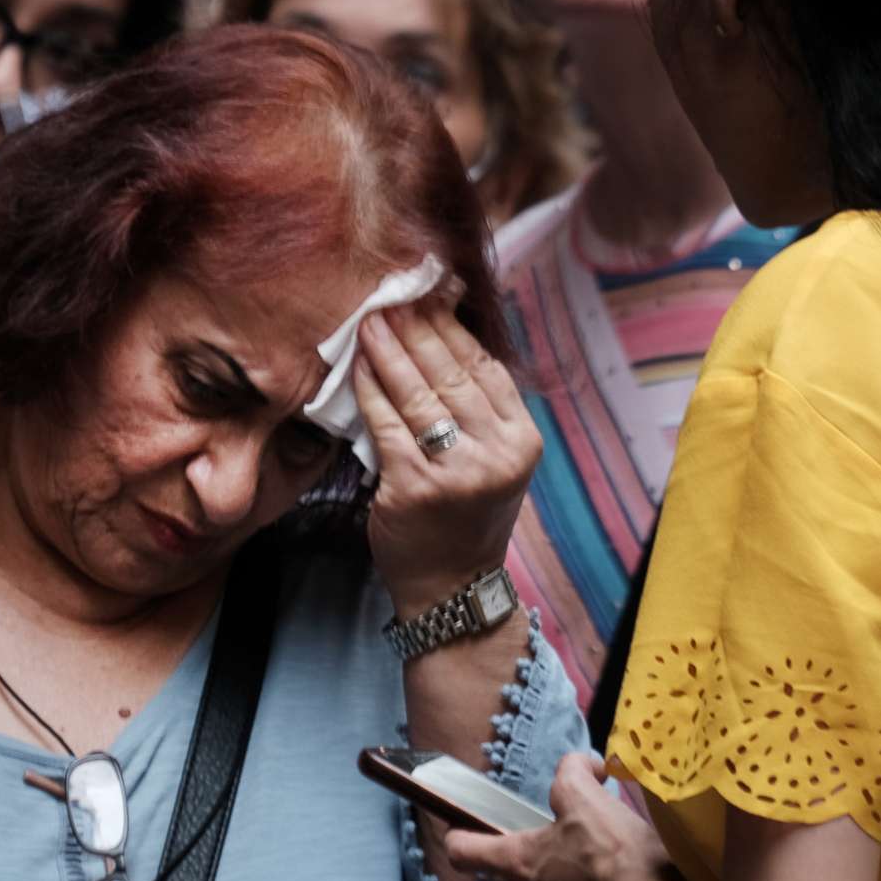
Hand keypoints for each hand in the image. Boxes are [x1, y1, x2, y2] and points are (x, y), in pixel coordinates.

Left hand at [351, 298, 541, 616]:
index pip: (485, 367)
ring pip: (418, 394)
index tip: (426, 294)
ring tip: (370, 320)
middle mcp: (498, 454)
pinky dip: (370, 391)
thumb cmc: (465, 516)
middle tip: (390, 296)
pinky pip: (387, 426)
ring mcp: (458, 472)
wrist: (451, 586)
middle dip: (417, 328)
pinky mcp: (415, 488)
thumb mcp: (492, 461)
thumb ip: (476, 409)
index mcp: (523, 440)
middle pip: (451, 374)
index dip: (453, 327)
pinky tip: (358, 367)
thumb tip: (440, 334)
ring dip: (389, 351)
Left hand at [446, 752, 660, 880]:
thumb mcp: (587, 796)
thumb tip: (580, 765)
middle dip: (524, 864)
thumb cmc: (614, 851)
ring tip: (596, 876)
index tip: (467, 831)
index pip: (462, 851)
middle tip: (558, 846)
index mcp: (516, 863)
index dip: (462, 837)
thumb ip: (571, 773)